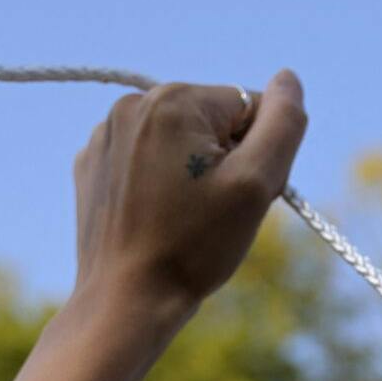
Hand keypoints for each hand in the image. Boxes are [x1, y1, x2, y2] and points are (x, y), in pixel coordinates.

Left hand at [70, 69, 307, 315]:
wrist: (126, 300)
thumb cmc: (194, 246)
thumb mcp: (257, 184)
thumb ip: (283, 124)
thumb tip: (288, 80)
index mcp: (174, 100)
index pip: (249, 108)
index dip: (259, 156)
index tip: (239, 197)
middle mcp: (131, 105)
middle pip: (213, 122)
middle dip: (226, 163)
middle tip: (215, 213)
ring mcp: (105, 135)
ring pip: (180, 142)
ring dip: (194, 174)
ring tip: (185, 220)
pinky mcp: (92, 166)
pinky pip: (147, 161)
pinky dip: (161, 185)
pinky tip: (157, 220)